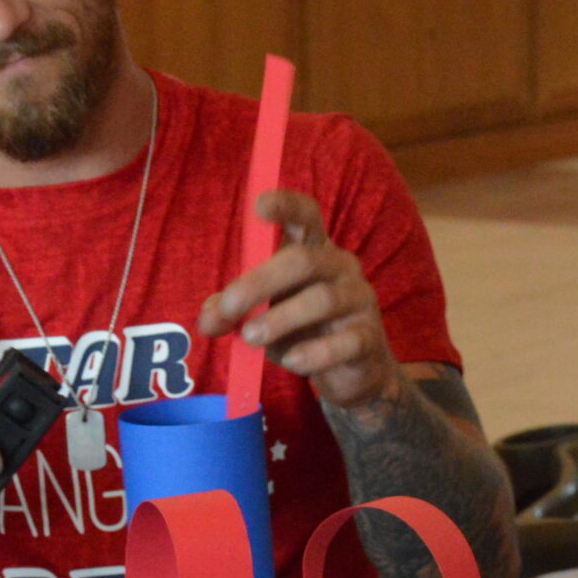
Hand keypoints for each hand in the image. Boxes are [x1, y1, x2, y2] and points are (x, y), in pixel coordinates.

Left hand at [198, 191, 401, 411]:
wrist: (351, 372)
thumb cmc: (303, 331)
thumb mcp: (261, 315)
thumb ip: (232, 312)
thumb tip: (208, 319)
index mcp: (313, 251)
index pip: (306, 216)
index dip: (286, 206)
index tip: (258, 205)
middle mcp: (340, 267)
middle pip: (304, 260)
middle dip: (261, 281)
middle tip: (229, 307)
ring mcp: (359, 299)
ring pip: (322, 299)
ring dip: (281, 319)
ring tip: (252, 338)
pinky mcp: (368, 336)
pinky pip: (344, 341)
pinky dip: (314, 352)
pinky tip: (293, 362)